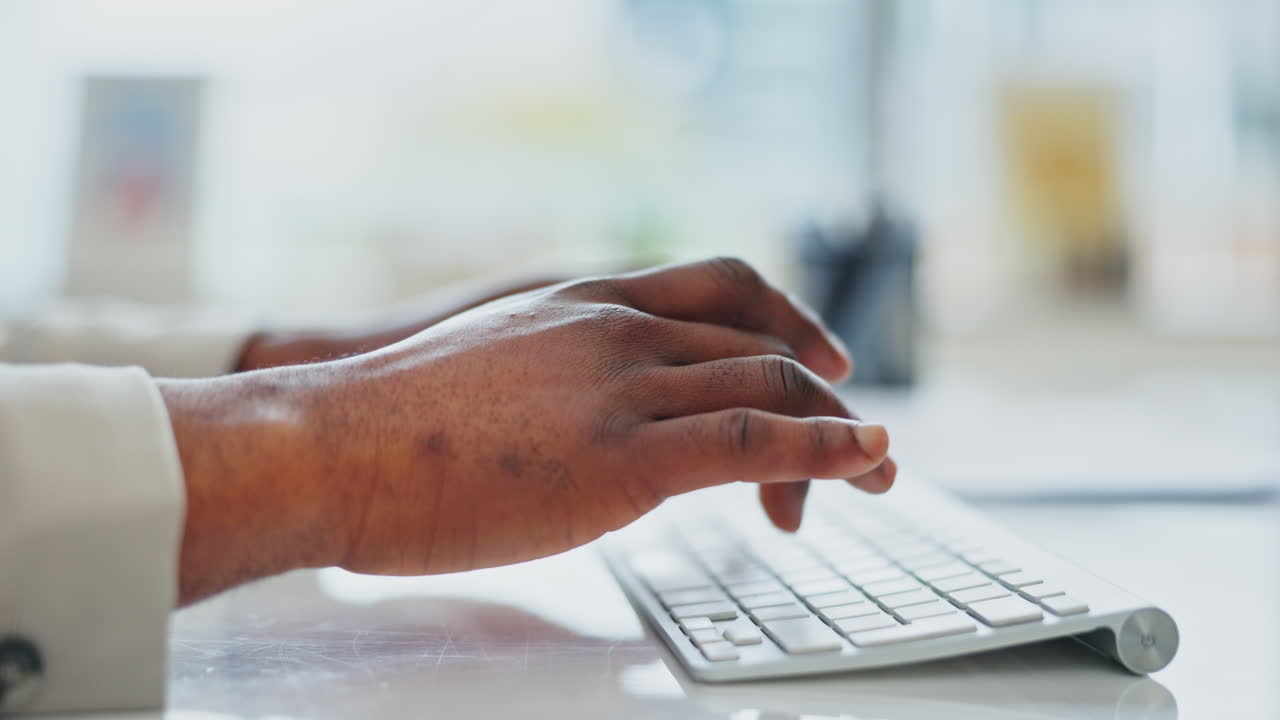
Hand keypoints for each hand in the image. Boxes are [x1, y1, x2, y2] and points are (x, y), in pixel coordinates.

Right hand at [160, 258, 893, 604]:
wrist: (326, 443)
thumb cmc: (390, 423)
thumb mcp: (492, 366)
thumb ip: (557, 375)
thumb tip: (586, 416)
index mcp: (585, 302)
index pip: (721, 288)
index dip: (789, 317)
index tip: (824, 357)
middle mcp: (616, 327)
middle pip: (761, 341)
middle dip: (825, 394)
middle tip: (860, 443)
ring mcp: (621, 384)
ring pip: (769, 385)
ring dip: (840, 432)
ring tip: (875, 472)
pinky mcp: (622, 454)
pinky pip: (753, 437)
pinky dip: (824, 448)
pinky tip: (861, 462)